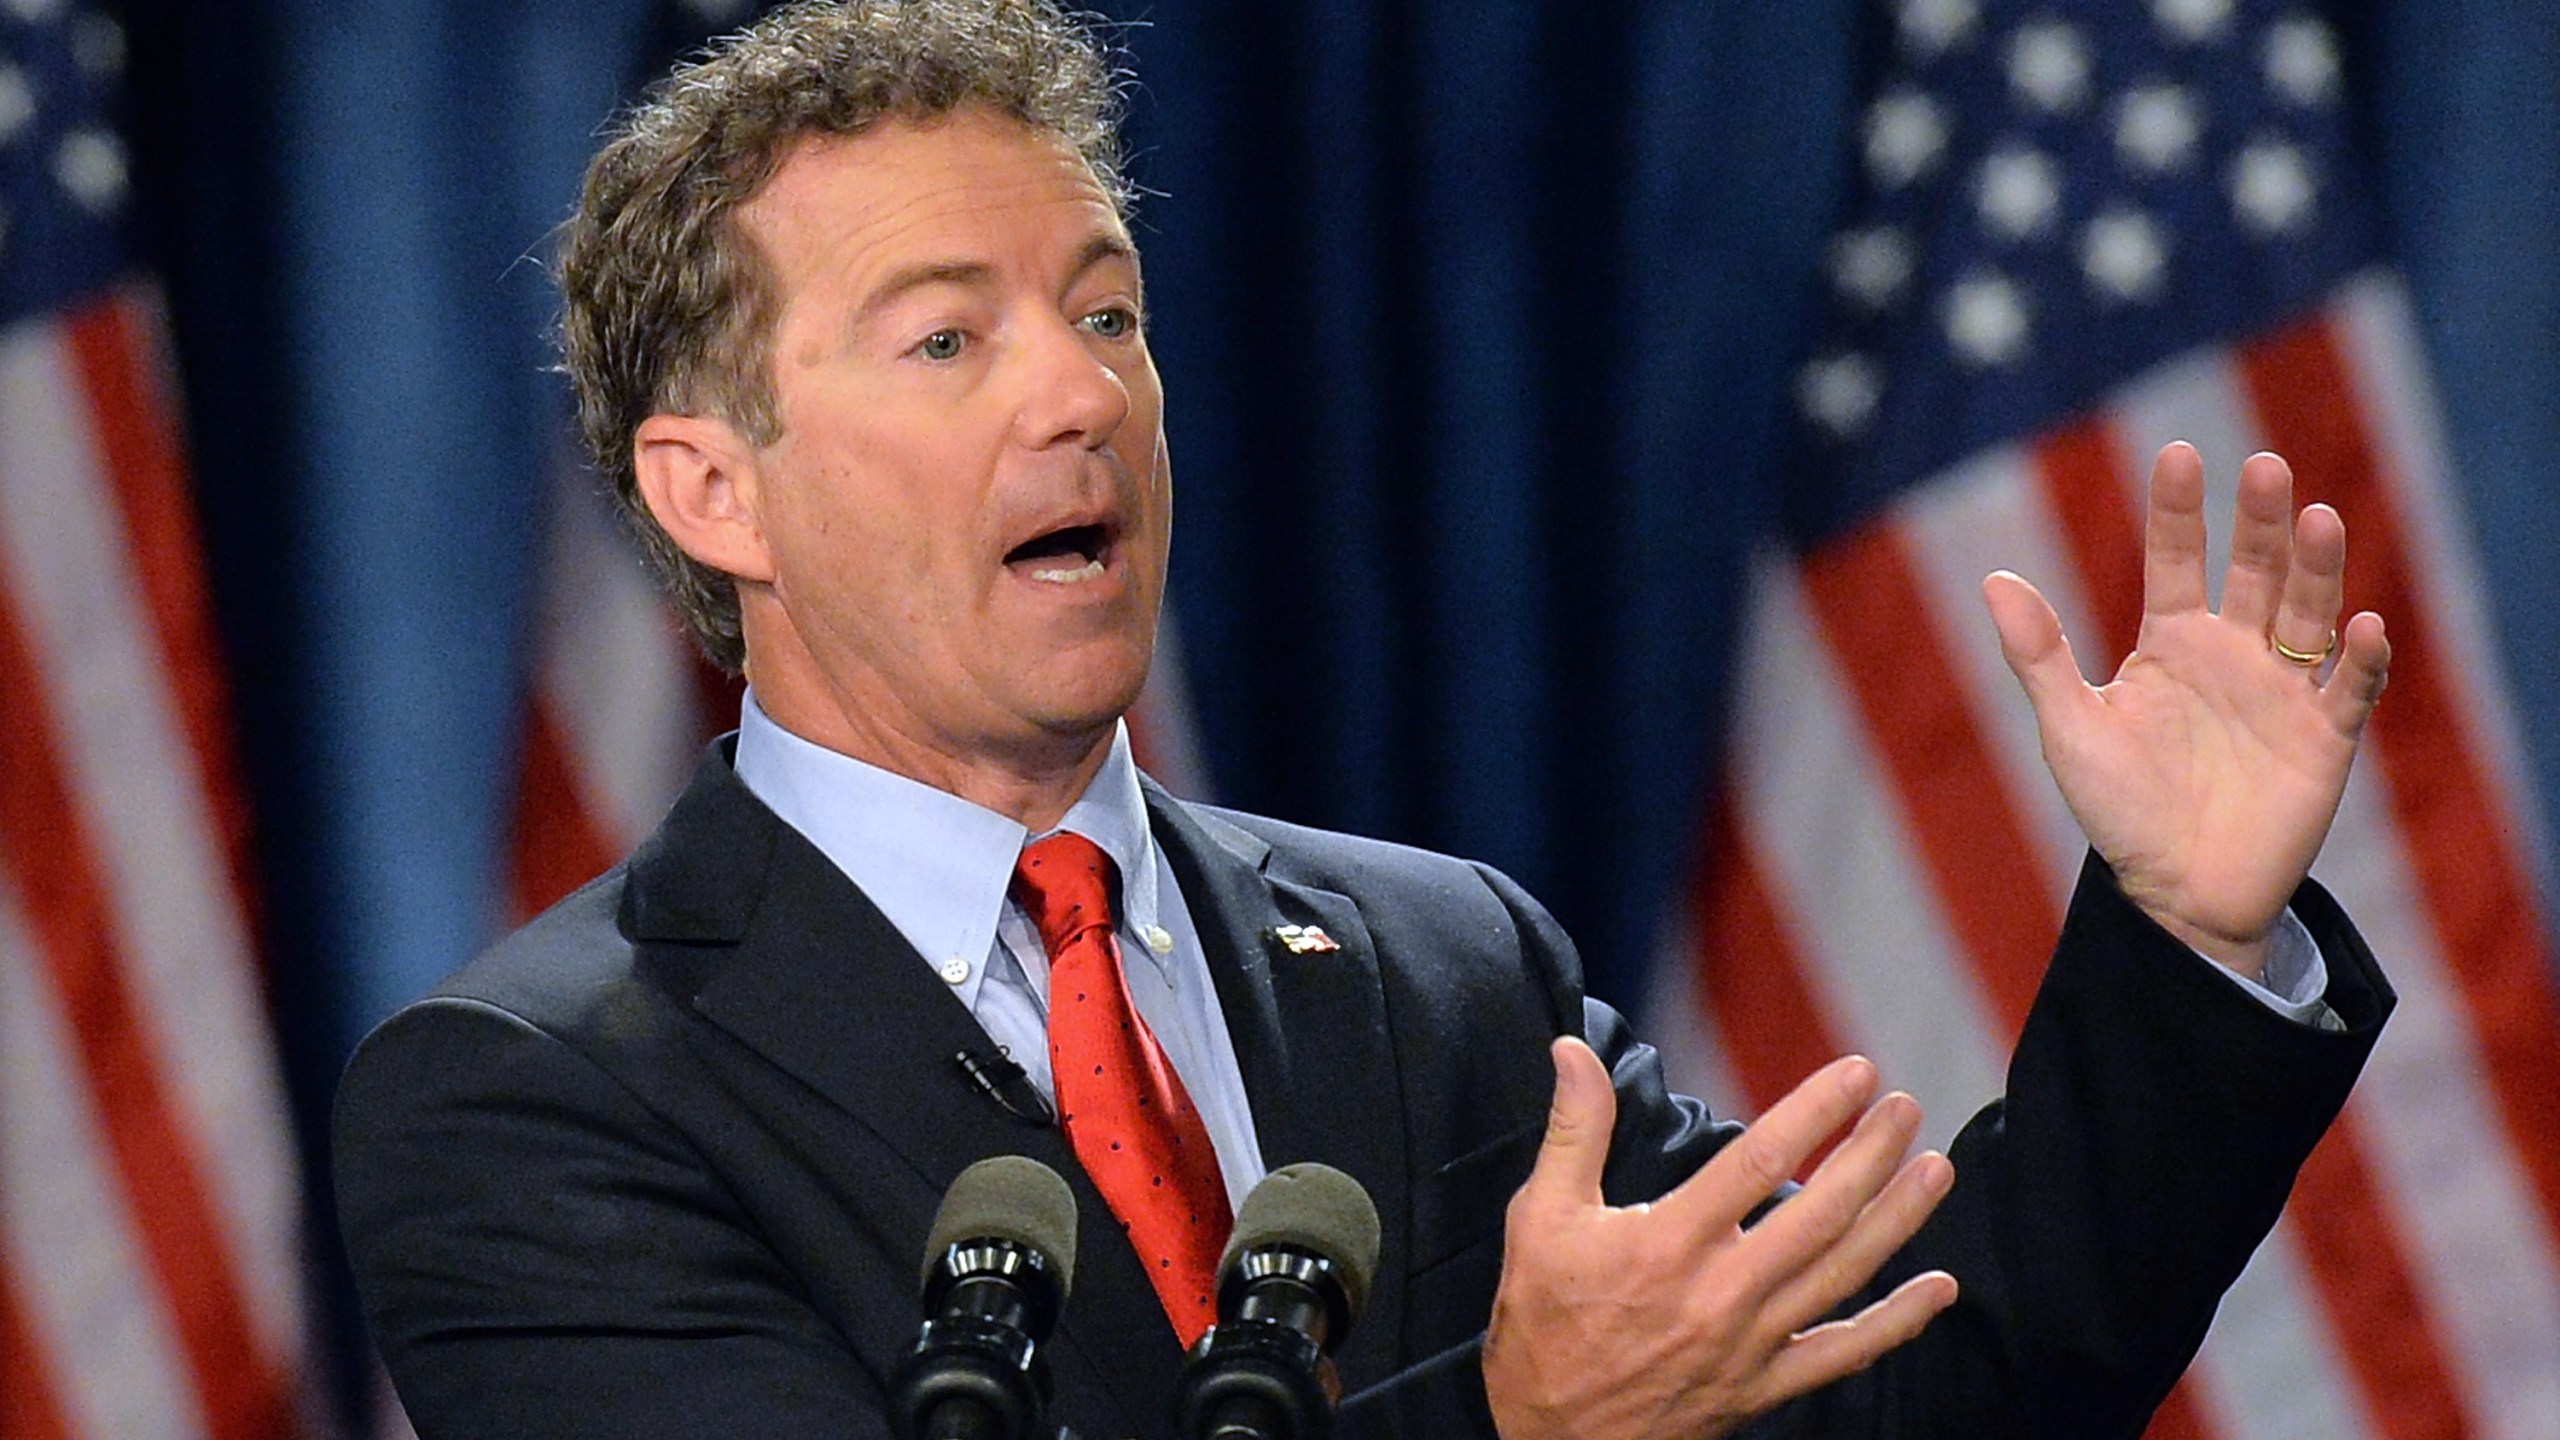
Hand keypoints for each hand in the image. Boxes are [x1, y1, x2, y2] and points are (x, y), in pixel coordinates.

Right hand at [1482, 1040, 1957, 1439]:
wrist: (1551, 1438)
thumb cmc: (1541, 1323)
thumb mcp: (1540, 1217)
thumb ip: (1573, 1130)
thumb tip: (1573, 1050)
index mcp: (1669, 1242)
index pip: (1759, 1160)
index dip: (1815, 1112)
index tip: (1858, 1074)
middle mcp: (1721, 1291)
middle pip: (1819, 1213)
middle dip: (1872, 1154)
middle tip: (1907, 1109)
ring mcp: (1750, 1344)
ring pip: (1843, 1274)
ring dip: (1897, 1220)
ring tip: (1936, 1170)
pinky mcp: (1762, 1387)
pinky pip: (1843, 1354)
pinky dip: (1897, 1324)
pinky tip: (1939, 1290)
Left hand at [1983, 442, 2390, 977]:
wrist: (2175, 893)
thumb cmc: (2119, 808)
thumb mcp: (2070, 727)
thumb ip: (2039, 654)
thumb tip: (1994, 578)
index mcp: (2171, 642)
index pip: (2177, 559)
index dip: (2177, 510)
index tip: (2179, 453)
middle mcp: (2233, 653)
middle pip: (2253, 571)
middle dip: (2261, 522)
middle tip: (2267, 467)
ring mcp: (2283, 691)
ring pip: (2306, 614)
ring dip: (2315, 570)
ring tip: (2317, 519)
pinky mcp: (2324, 738)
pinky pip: (2349, 690)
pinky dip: (2359, 659)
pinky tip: (2360, 626)